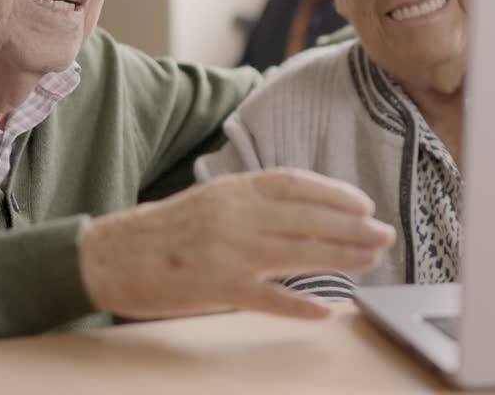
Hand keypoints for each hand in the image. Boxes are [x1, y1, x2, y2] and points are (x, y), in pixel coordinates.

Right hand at [79, 168, 394, 319]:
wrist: (110, 255)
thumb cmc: (163, 230)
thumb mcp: (211, 199)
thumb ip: (253, 201)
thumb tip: (303, 208)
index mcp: (234, 189)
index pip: (297, 184)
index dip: (335, 193)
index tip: (364, 204)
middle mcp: (236, 215)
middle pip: (308, 218)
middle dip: (352, 227)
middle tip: (384, 235)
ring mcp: (229, 252)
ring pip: (299, 252)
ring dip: (341, 257)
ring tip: (370, 261)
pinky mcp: (218, 288)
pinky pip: (269, 298)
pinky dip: (299, 304)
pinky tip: (326, 310)